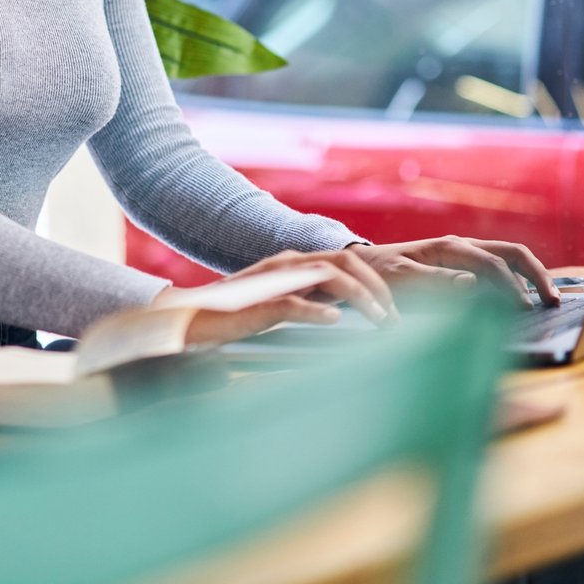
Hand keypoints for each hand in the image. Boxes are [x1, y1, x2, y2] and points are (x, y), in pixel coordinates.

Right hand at [156, 247, 398, 346]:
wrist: (188, 320)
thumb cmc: (234, 317)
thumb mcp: (281, 305)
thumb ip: (309, 303)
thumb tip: (346, 317)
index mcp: (294, 263)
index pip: (347, 260)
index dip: (376, 282)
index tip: (394, 310)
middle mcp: (287, 264)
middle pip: (345, 262)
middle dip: (377, 287)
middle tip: (395, 318)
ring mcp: (272, 280)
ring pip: (327, 276)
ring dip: (359, 297)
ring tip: (379, 321)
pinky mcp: (257, 304)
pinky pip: (292, 303)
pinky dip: (317, 312)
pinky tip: (334, 323)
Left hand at [347, 236, 557, 308]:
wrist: (365, 266)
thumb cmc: (382, 274)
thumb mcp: (403, 279)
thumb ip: (436, 280)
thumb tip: (472, 283)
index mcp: (451, 247)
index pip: (492, 264)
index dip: (512, 286)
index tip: (526, 309)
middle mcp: (464, 246)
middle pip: (513, 253)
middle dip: (537, 275)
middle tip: (554, 301)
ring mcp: (467, 254)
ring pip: (511, 258)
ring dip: (532, 276)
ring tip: (548, 301)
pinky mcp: (466, 266)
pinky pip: (500, 269)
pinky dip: (519, 281)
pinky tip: (527, 300)